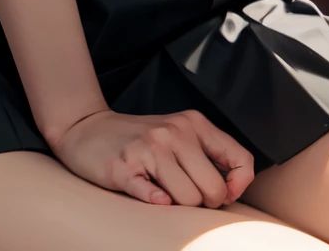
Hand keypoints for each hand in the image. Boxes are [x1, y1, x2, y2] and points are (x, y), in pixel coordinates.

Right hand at [49, 106, 254, 207]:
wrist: (87, 129)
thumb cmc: (141, 139)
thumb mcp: (180, 135)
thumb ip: (209, 155)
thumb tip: (231, 191)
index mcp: (194, 123)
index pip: (241, 158)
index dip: (238, 184)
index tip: (224, 193)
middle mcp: (174, 131)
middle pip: (212, 189)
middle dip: (202, 203)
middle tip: (183, 194)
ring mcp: (149, 148)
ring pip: (187, 200)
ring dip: (177, 206)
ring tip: (161, 190)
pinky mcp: (126, 167)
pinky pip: (154, 198)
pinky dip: (155, 202)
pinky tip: (150, 194)